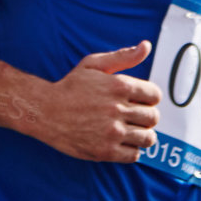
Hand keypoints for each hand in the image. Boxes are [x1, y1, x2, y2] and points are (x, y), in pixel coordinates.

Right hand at [35, 42, 160, 161]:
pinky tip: (120, 140)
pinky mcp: (107, 151)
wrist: (46, 112)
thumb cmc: (71, 86)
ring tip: (129, 128)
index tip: (140, 99)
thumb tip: (146, 46)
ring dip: (142, 133)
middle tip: (133, 114)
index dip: (149, 97)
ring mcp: (113, 132)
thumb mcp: (93, 64)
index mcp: (118, 85)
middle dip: (146, 115)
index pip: (154, 95)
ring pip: (148, 138)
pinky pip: (135, 154)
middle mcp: (118, 109)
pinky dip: (131, 149)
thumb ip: (122, 56)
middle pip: (153, 117)